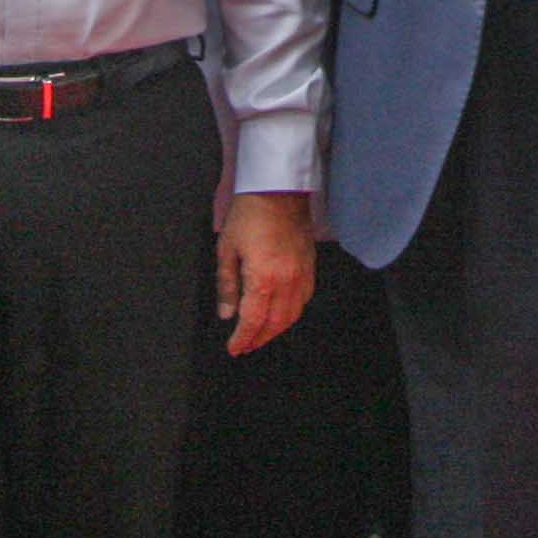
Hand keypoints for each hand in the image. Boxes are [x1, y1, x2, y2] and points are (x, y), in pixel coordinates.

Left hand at [217, 190, 316, 355]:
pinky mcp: (310, 266)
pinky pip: (304, 300)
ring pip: (292, 315)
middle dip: (259, 339)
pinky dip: (291, 313)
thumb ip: (227, 285)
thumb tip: (227, 314)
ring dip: (276, 330)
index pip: (253, 321)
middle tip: (246, 346)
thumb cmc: (249, 214)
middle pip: (275, 324)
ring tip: (261, 335)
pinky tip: (281, 314)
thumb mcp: (227, 249)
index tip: (234, 348)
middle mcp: (287, 282)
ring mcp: (302, 275)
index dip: (243, 339)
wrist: (278, 189)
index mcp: (263, 279)